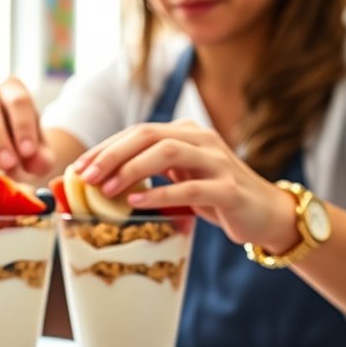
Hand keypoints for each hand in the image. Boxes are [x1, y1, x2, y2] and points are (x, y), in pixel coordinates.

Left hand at [73, 120, 299, 250]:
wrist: (266, 214)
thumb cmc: (215, 197)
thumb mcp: (179, 179)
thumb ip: (150, 173)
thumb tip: (100, 181)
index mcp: (185, 133)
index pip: (137, 132)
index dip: (105, 147)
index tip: (79, 168)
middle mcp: (201, 140)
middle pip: (147, 135)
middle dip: (111, 154)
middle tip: (85, 176)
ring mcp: (217, 162)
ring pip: (167, 153)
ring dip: (131, 169)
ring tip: (105, 188)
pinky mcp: (228, 189)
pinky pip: (190, 188)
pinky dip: (160, 194)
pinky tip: (136, 202)